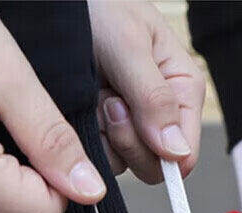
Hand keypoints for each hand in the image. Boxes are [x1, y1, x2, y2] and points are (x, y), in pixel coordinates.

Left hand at [89, 1, 204, 182]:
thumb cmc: (99, 6)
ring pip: (126, 163)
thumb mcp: (129, 45)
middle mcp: (162, 114)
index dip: (160, 153)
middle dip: (128, 140)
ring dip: (105, 136)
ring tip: (96, 95)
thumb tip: (176, 150)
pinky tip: (84, 106)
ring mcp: (132, 126)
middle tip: (110, 101)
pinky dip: (87, 137)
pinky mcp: (104, 131)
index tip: (133, 120)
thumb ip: (154, 98)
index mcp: (182, 92)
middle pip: (156, 166)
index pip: (185, 153)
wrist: (56, 1)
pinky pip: (101, 158)